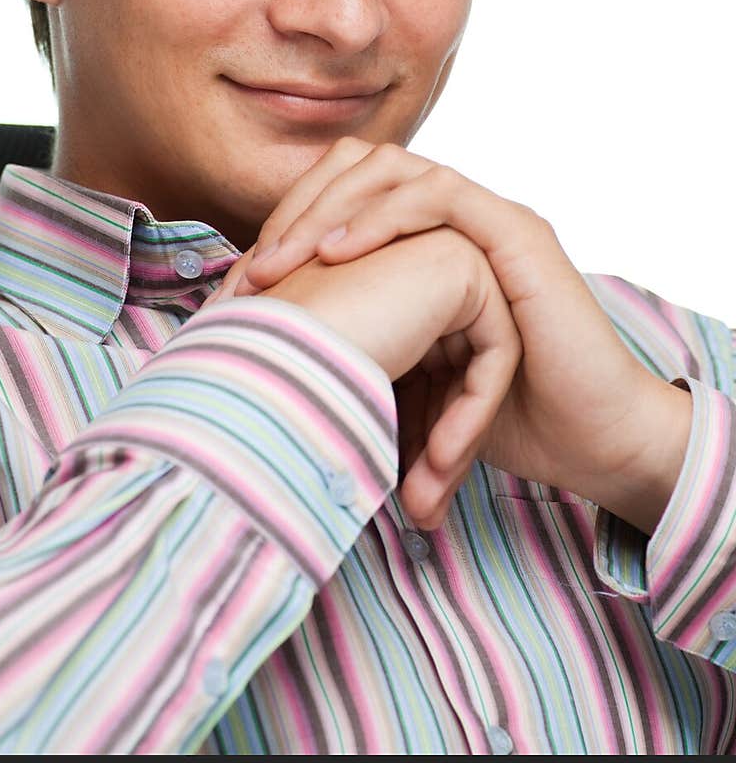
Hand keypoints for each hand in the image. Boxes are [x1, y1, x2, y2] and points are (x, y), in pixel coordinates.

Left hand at [213, 138, 692, 533]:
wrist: (583, 445)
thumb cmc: (491, 420)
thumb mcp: (395, 376)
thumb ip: (349, 345)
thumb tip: (250, 361)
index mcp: (423, 241)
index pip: (340, 196)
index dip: (285, 226)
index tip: (237, 287)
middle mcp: (455, 218)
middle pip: (360, 171)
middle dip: (296, 215)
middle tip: (251, 276)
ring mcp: (488, 218)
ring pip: (396, 171)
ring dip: (330, 212)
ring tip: (281, 264)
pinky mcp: (517, 233)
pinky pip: (442, 198)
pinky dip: (384, 217)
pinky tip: (336, 254)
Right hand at [219, 224, 523, 528]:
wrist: (266, 357)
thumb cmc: (273, 378)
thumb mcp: (339, 394)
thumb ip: (379, 408)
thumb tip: (413, 487)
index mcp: (370, 286)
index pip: (418, 370)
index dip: (411, 437)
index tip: (402, 498)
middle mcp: (403, 261)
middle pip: (450, 371)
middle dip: (436, 447)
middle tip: (420, 510)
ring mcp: (434, 251)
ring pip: (476, 368)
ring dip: (453, 442)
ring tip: (425, 504)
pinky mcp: (462, 264)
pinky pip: (497, 352)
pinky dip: (473, 413)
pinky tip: (440, 462)